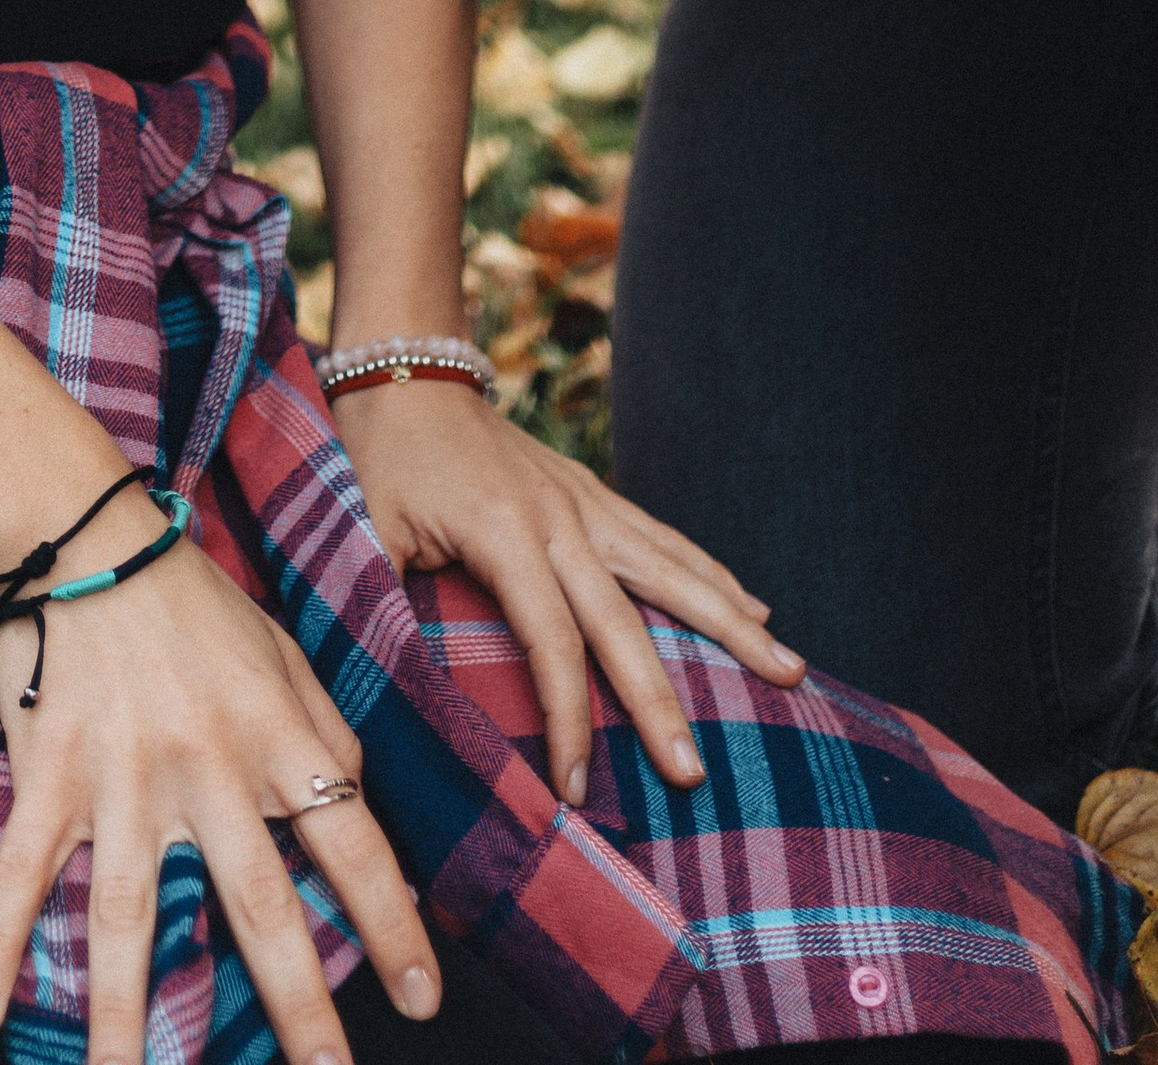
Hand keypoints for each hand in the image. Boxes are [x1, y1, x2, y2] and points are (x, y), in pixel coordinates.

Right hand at [0, 530, 437, 1064]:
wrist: (90, 539)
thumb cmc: (196, 601)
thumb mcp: (284, 653)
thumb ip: (326, 731)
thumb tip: (356, 803)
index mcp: (274, 735)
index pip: (351, 841)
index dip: (393, 922)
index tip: (422, 1000)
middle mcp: (206, 767)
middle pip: (258, 901)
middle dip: (296, 1002)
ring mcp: (122, 778)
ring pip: (129, 914)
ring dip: (127, 1015)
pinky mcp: (51, 775)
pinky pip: (23, 873)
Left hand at [329, 377, 804, 805]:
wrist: (406, 368)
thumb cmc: (378, 457)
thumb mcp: (367, 535)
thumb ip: (388, 608)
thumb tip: (400, 692)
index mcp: (506, 534)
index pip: (552, 646)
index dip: (567, 721)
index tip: (576, 788)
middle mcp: (561, 518)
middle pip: (626, 622)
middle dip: (662, 703)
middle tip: (695, 771)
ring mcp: (584, 501)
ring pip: (672, 570)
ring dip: (731, 622)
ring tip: (790, 670)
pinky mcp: (590, 491)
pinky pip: (662, 539)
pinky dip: (711, 573)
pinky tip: (754, 604)